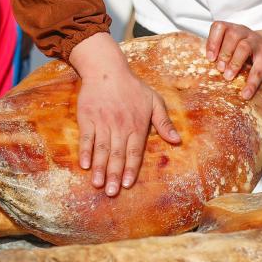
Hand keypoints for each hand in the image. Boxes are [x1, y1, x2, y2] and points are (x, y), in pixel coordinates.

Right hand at [69, 32, 180, 196]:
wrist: (106, 69)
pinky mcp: (87, 117)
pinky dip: (85, 151)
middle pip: (117, 155)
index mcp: (137, 125)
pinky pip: (86, 138)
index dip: (130, 169)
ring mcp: (102, 122)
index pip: (134, 152)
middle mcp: (120, 126)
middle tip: (111, 192)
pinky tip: (84, 165)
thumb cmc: (132, 86)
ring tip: (97, 184)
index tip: (126, 184)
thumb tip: (177, 141)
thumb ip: (164, 122)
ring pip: (101, 149)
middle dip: (113, 175)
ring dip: (99, 168)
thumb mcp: (154, 101)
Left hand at [206, 16, 261, 98]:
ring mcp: (257, 44)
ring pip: (244, 47)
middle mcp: (244, 33)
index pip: (220, 27)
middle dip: (224, 52)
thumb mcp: (232, 45)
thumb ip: (220, 52)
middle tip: (219, 68)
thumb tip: (204, 69)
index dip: (213, 41)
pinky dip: (251, 83)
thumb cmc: (246, 49)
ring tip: (228, 76)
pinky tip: (246, 93)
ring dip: (234, 63)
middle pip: (233, 35)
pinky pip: (258, 70)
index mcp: (232, 29)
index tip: (209, 58)